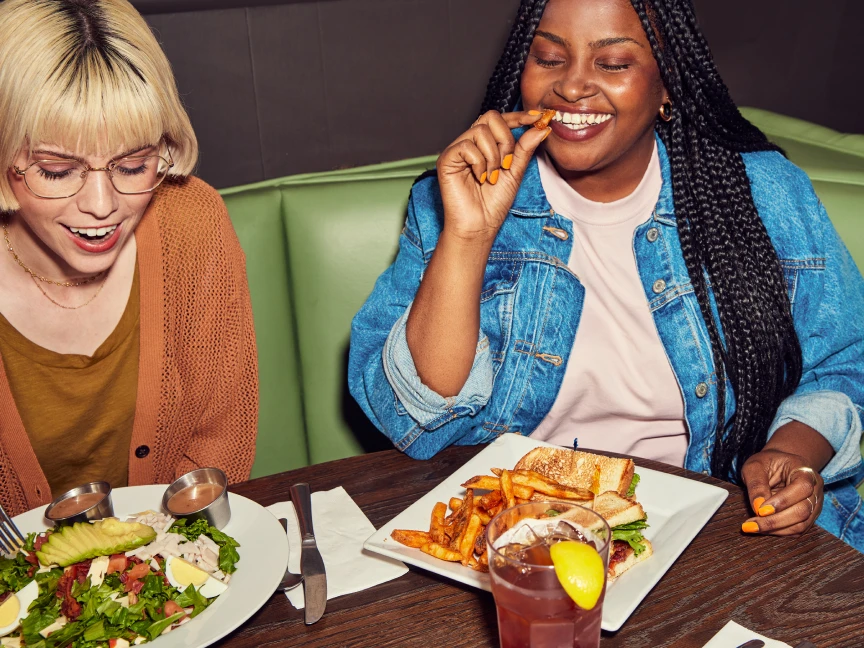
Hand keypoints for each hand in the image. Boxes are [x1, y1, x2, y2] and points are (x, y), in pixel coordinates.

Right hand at [436, 110, 549, 243]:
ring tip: (492, 176)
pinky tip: (480, 178)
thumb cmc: (494, 203)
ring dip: (493, 156)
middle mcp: (470, 143)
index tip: (538, 118)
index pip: (501, 120)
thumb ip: (525, 148)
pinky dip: (479, 163)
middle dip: (505, 140)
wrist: (480, 225)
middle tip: (506, 164)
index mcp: (485, 144)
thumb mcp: (515, 172)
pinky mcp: (447, 159)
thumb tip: (542, 127)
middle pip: (490, 117)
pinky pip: (467, 146)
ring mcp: (457, 150)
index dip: (519, 116)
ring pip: (480, 131)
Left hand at [740, 449, 823, 535]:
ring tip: (753, 527)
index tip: (760, 510)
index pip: (802, 488)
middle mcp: (815, 490)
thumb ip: (756, 483)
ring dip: (776, 529)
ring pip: (801, 524)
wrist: (780, 465)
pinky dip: (779, 532)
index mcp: (805, 471)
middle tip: (751, 524)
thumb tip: (758, 507)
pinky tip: (762, 528)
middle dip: (775, 521)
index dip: (782, 501)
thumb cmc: (767, 463)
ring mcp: (814, 505)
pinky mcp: (809, 517)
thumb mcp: (755, 466)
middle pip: (803, 510)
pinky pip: (797, 530)